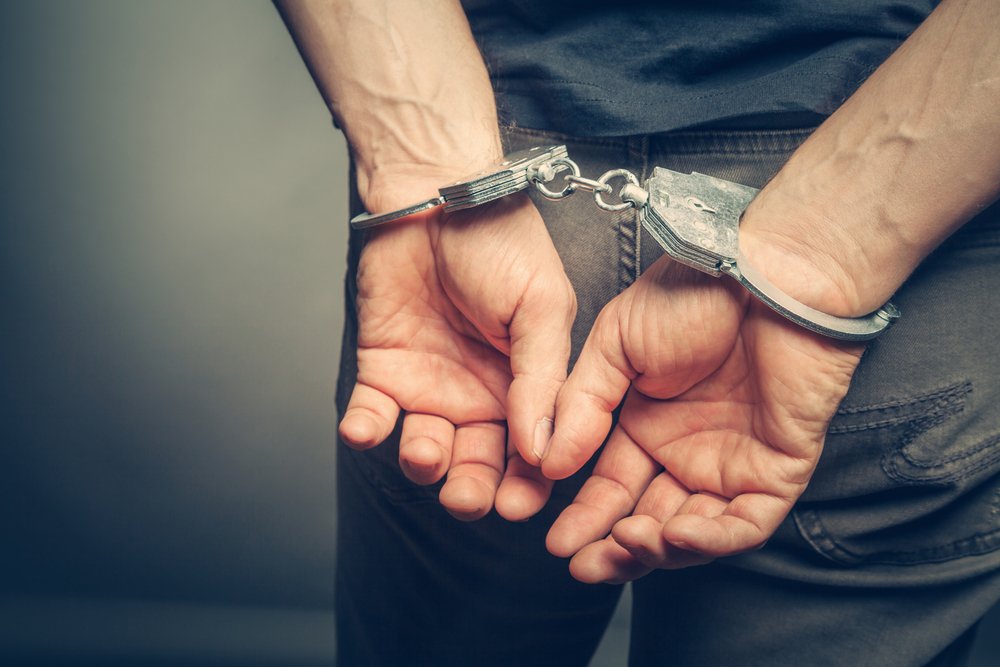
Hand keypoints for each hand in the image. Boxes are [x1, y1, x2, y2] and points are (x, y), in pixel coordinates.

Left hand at [339, 180, 575, 521]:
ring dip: (423, 462)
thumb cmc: (500, 242)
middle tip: (469, 497)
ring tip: (424, 449)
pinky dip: (365, 431)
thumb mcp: (542, 307)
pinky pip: (372, 415)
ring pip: (425, 449)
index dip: (527, 483)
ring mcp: (430, 384)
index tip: (520, 504)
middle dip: (473, 489)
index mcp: (526, 384)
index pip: (530, 451)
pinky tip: (366, 430)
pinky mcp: (383, 369)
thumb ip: (543, 378)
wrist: (436, 193)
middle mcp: (479, 394)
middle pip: (477, 463)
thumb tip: (545, 449)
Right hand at [542, 255, 862, 582]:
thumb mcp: (614, 345)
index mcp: (646, 424)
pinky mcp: (778, 470)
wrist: (765, 274)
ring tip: (625, 545)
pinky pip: (744, 523)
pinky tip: (675, 534)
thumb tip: (548, 463)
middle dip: (615, 551)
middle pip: (648, 520)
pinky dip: (710, 539)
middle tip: (584, 566)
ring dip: (658, 550)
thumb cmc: (692, 295)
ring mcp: (733, 463)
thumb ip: (581, 404)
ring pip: (692, 533)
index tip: (556, 542)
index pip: (611, 488)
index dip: (585, 518)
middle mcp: (686, 451)